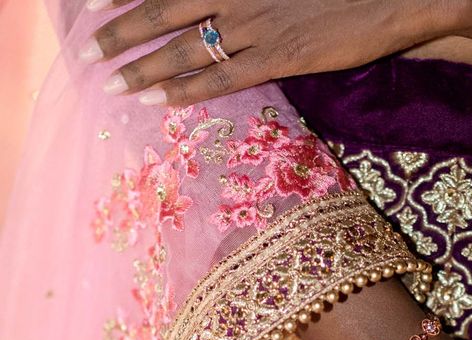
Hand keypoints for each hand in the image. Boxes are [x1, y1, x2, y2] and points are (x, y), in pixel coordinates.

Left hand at [82, 0, 463, 104]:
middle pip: (164, 12)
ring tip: (115, 83)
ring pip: (186, 48)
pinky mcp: (282, 56)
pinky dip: (190, 87)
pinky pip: (225, 76)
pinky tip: (162, 99)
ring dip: (146, 66)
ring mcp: (258, 25)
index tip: (94, 5)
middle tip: (91, 53)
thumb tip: (226, 4)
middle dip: (123, 34)